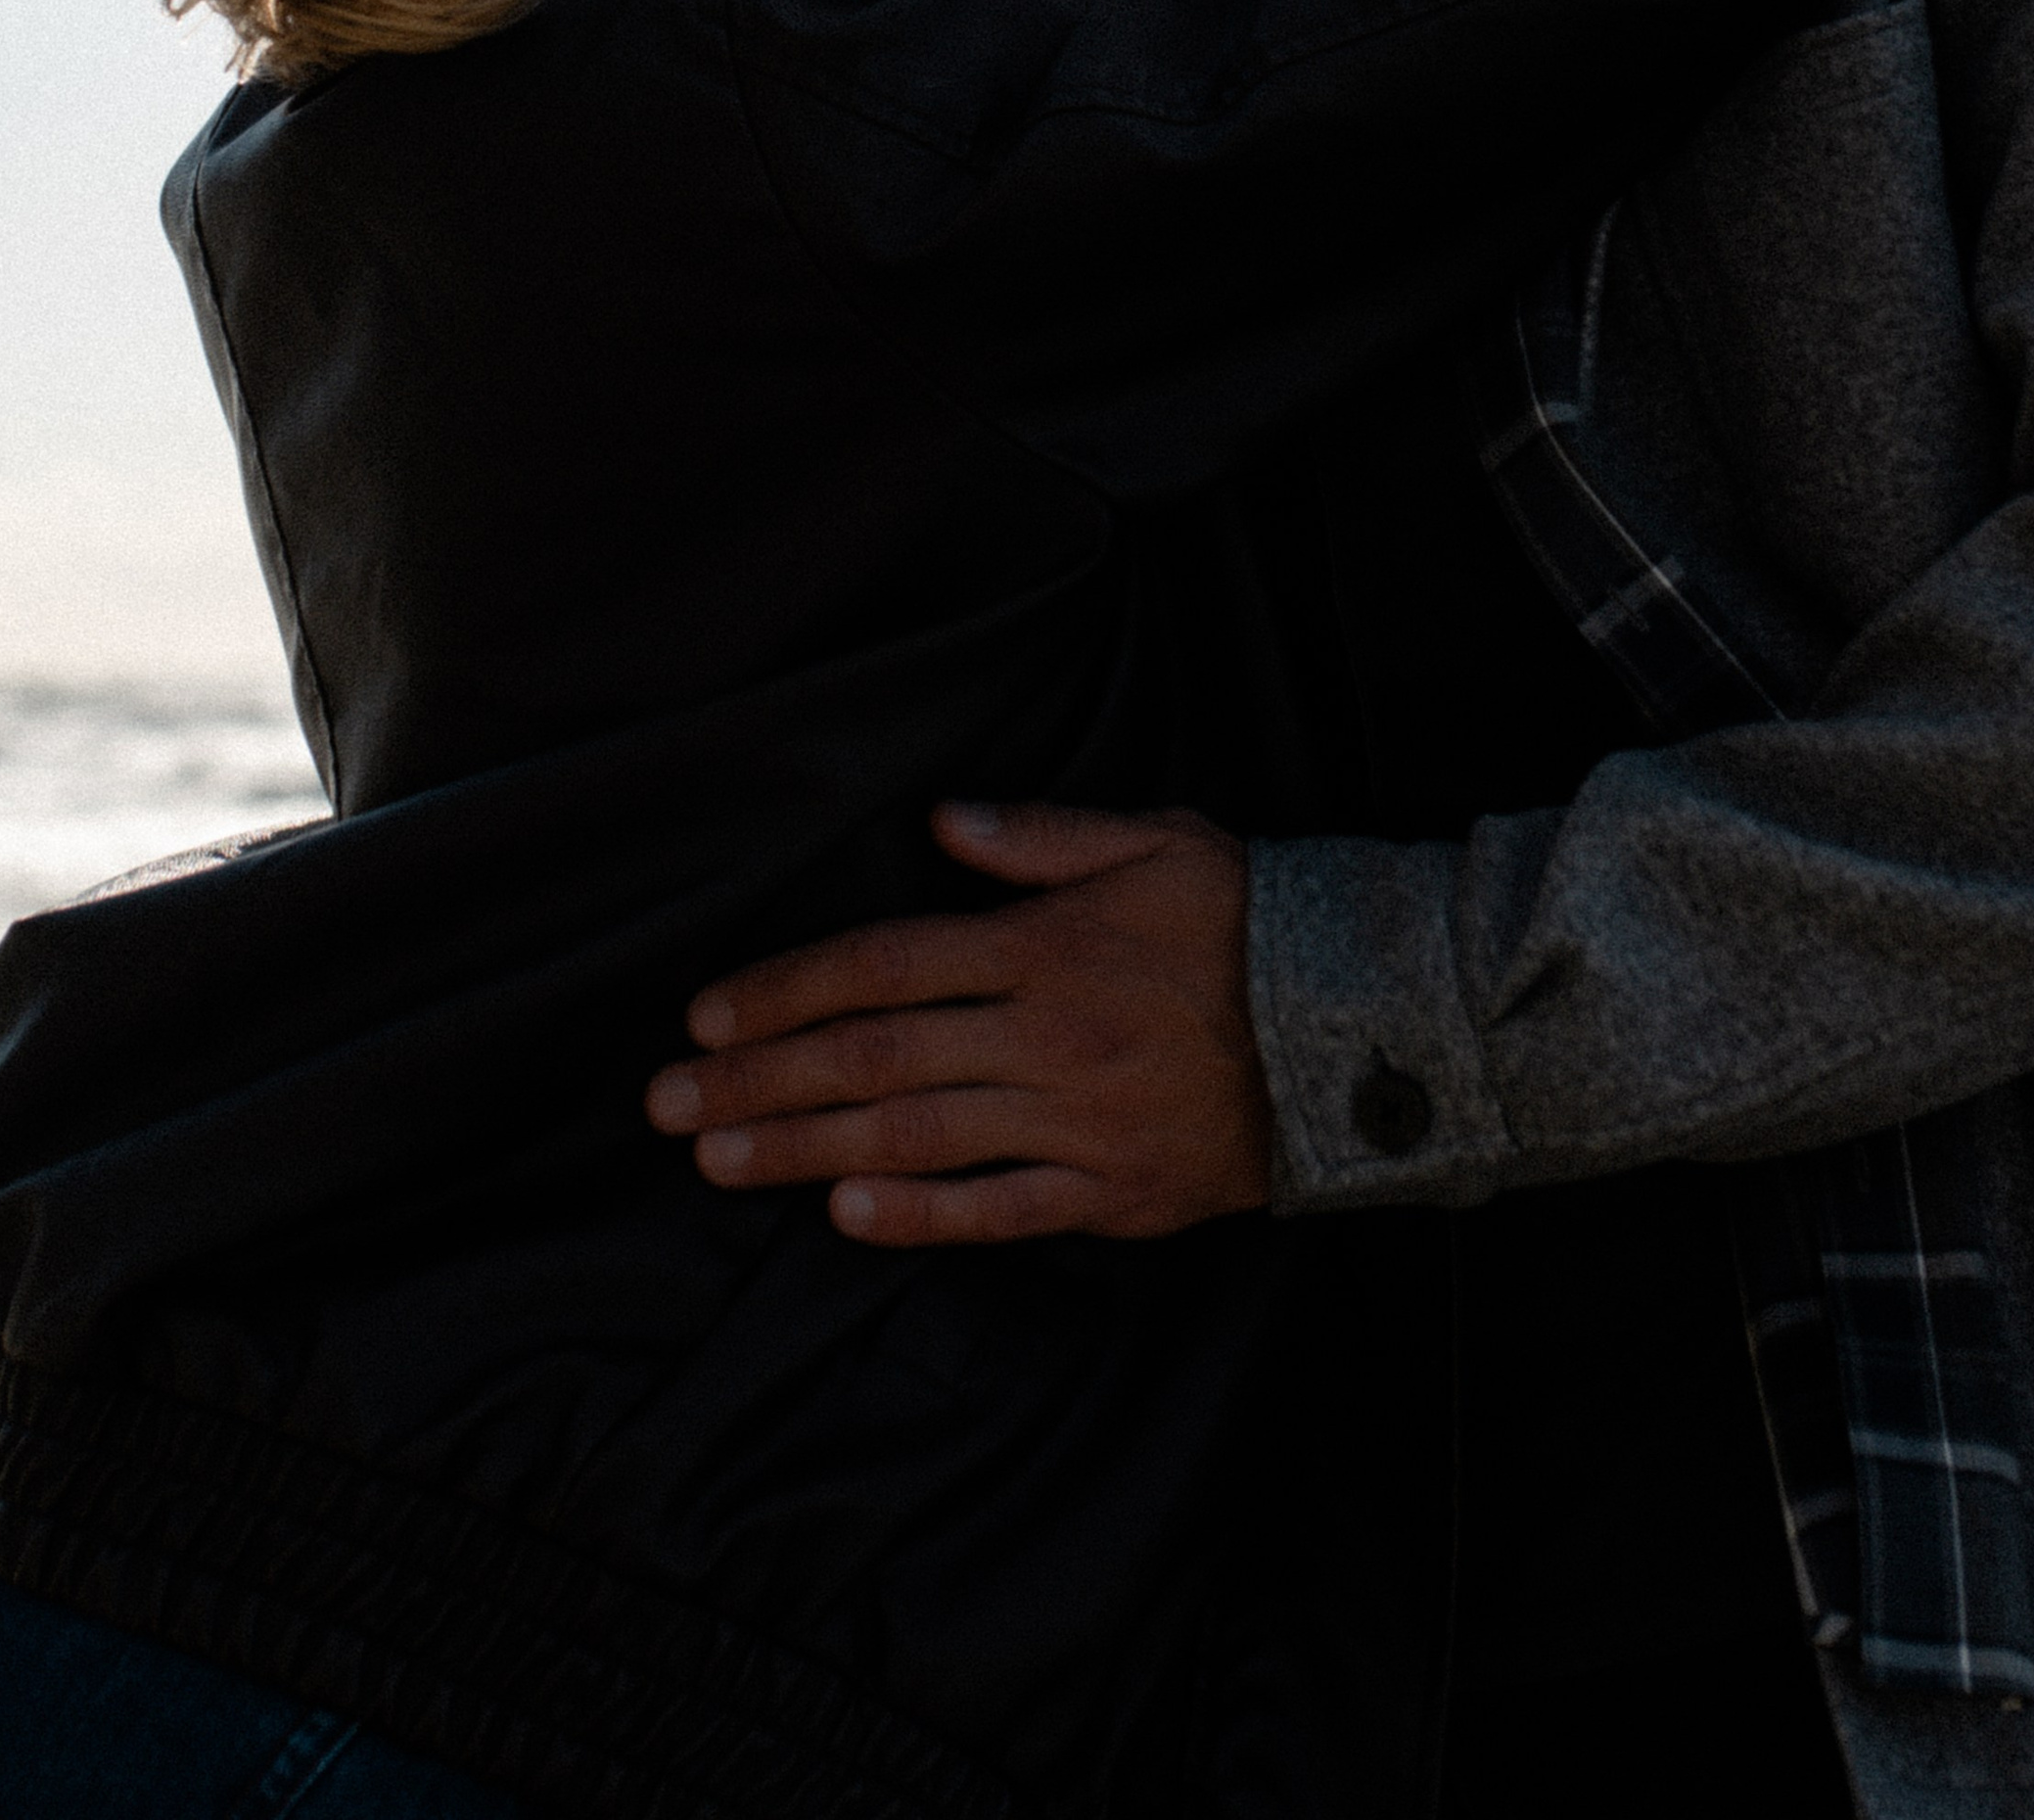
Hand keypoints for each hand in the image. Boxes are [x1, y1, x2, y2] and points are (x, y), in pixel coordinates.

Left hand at [645, 801, 1273, 1245]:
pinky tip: (843, 1213)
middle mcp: (1046, 1035)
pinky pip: (1000, 1211)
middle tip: (668, 1106)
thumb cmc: (1248, 920)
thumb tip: (941, 820)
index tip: (708, 1016)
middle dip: (759, 1081)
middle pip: (874, 1058)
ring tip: (717, 1162)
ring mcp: (1077, 1121)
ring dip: (803, 1150)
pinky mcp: (1115, 1194)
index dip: (787, 989)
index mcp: (1043, 946)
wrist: (1366, 1030)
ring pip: (915, 1137)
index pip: (883, 963)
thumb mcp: (1154, 840)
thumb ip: (1040, 835)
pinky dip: (919, 1215)